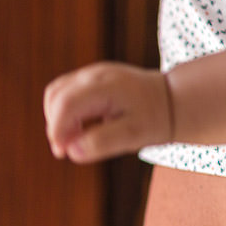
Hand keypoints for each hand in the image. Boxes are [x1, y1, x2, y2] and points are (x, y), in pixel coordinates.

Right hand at [43, 62, 172, 161]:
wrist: (171, 99)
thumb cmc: (154, 119)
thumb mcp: (134, 136)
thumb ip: (103, 143)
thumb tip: (72, 151)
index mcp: (106, 86)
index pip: (66, 103)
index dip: (57, 129)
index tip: (62, 152)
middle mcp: (95, 73)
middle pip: (55, 96)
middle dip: (55, 125)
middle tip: (68, 149)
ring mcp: (90, 73)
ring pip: (55, 92)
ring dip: (56, 118)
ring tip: (74, 139)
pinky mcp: (88, 78)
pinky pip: (63, 92)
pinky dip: (62, 112)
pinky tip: (78, 128)